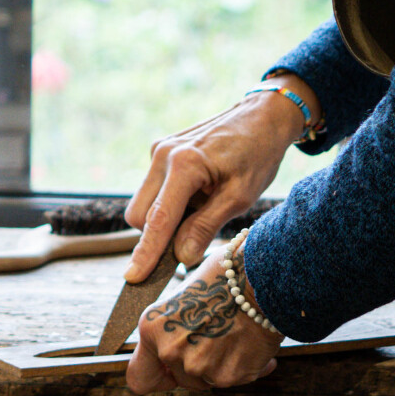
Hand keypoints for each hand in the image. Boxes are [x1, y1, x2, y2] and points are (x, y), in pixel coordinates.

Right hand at [123, 73, 315, 281]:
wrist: (262, 116)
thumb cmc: (257, 155)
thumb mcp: (240, 197)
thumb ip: (206, 226)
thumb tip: (180, 257)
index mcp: (184, 164)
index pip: (157, 220)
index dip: (146, 253)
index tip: (133, 279)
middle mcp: (162, 154)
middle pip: (140, 215)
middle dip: (158, 234)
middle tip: (196, 234)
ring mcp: (158, 150)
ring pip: (144, 203)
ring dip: (166, 217)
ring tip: (205, 206)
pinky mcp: (160, 151)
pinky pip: (153, 189)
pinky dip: (170, 202)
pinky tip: (199, 194)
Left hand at [125, 243, 283, 392]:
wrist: (262, 276)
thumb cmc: (225, 275)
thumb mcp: (184, 295)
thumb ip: (173, 325)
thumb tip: (172, 344)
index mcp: (151, 328)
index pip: (138, 377)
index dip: (157, 376)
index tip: (170, 371)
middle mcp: (169, 351)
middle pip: (179, 379)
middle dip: (198, 366)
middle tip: (217, 342)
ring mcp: (198, 366)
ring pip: (206, 381)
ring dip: (222, 366)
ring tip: (237, 337)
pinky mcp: (227, 376)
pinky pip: (234, 380)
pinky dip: (246, 367)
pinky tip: (254, 345)